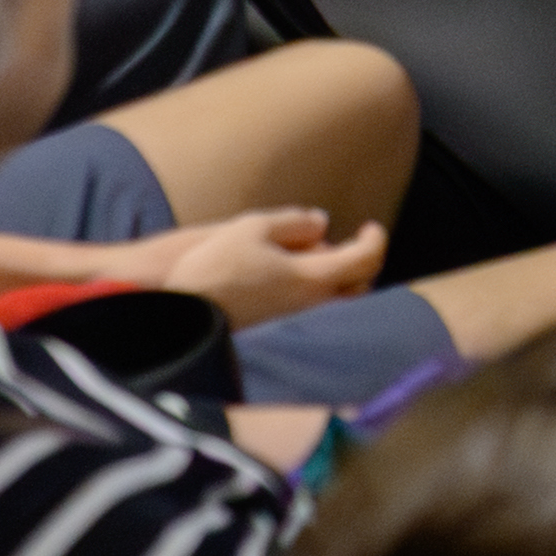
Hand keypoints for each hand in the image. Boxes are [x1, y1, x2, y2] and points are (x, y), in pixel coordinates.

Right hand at [149, 206, 390, 324]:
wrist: (179, 315)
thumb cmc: (214, 267)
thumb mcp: (252, 228)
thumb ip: (294, 222)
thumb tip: (323, 224)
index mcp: (314, 278)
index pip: (366, 259)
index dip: (376, 239)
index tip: (370, 225)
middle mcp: (312, 305)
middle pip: (360, 287)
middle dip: (363, 263)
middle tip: (353, 244)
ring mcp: (296, 323)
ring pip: (338, 304)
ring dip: (340, 281)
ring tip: (320, 261)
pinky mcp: (279, 333)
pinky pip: (314, 314)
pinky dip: (319, 295)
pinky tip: (296, 281)